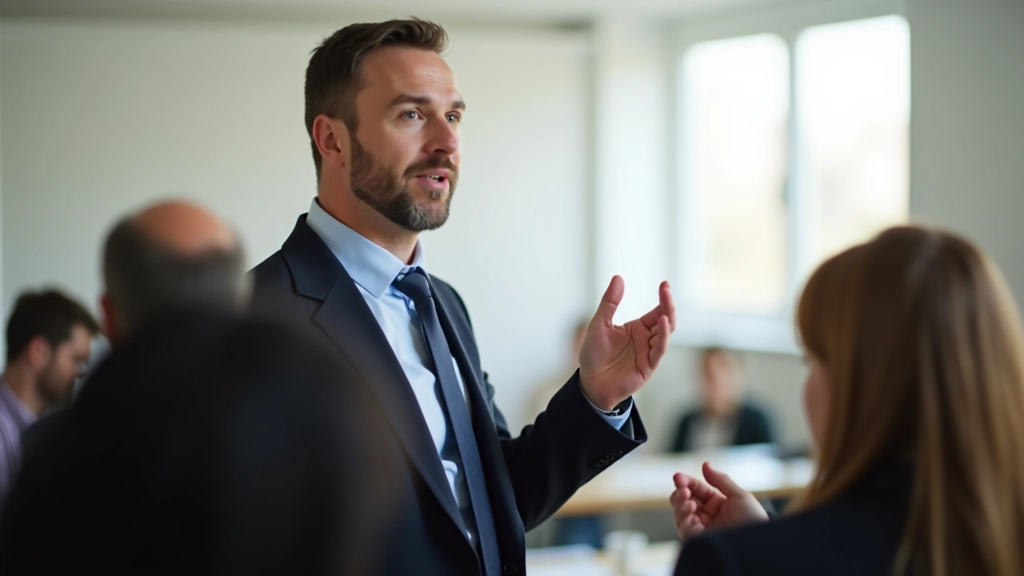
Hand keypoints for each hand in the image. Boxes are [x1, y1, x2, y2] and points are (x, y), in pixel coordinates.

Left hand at [578, 276, 675, 409]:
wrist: (590, 382)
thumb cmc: (594, 355)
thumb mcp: (599, 324)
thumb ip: (610, 303)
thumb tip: (618, 278)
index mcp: (637, 328)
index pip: (656, 311)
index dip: (663, 298)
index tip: (664, 284)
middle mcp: (646, 339)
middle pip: (665, 319)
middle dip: (667, 305)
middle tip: (666, 289)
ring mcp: (649, 352)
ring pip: (666, 333)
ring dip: (667, 318)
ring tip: (665, 306)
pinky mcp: (648, 366)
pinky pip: (660, 349)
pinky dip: (664, 336)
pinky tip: (663, 322)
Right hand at [670, 462, 767, 539]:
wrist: (758, 544)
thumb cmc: (754, 521)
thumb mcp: (739, 496)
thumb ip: (720, 480)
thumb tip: (705, 464)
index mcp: (717, 505)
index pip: (696, 490)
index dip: (686, 482)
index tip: (678, 477)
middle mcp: (707, 517)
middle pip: (684, 501)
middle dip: (680, 492)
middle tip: (683, 488)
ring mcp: (702, 529)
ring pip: (680, 514)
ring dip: (680, 503)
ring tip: (687, 498)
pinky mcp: (698, 540)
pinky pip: (683, 528)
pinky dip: (682, 516)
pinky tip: (690, 509)